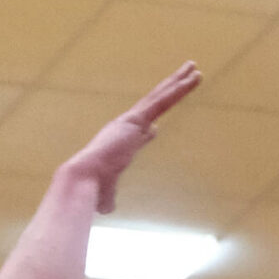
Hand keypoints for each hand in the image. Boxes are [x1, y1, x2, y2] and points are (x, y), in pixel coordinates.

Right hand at [62, 62, 200, 213]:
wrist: (82, 180)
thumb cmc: (91, 191)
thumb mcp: (105, 195)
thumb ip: (109, 198)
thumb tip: (106, 209)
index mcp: (119, 144)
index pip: (139, 132)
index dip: (149, 127)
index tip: (156, 126)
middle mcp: (125, 128)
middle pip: (153, 106)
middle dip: (168, 91)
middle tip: (184, 77)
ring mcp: (132, 121)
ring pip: (160, 97)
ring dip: (179, 82)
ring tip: (195, 69)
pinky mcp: (137, 119)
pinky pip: (162, 101)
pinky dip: (178, 89)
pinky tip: (191, 78)